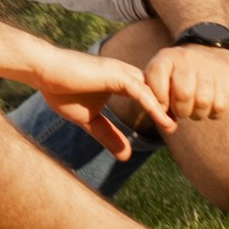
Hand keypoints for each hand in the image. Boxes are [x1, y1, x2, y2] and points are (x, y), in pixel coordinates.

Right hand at [26, 45, 175, 161]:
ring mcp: (122, 72)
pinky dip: (154, 104)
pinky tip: (164, 119)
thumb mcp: (89, 121)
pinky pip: (140, 90)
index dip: (163, 110)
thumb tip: (126, 155)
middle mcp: (126, 75)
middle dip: (174, 107)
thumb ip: (109, 135)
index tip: (173, 128)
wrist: (43, 72)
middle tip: (186, 126)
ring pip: (154, 90)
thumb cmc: (62, 90)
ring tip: (176, 127)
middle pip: (159, 90)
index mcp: (122, 82)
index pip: (150, 95)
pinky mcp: (115, 74)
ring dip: (168, 108)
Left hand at [147, 42, 228, 121]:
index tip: (164, 107)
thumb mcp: (162, 80)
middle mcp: (186, 58)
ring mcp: (208, 66)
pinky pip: (220, 106)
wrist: (210, 53)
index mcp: (165, 58)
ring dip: (197, 114)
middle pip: (183, 94)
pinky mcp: (226, 75)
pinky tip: (209, 106)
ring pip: (203, 102)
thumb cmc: (178, 75)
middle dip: (181, 111)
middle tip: (182, 110)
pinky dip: (213, 113)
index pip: (155, 80)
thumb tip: (168, 127)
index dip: (159, 102)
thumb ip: (157, 103)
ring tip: (195, 108)